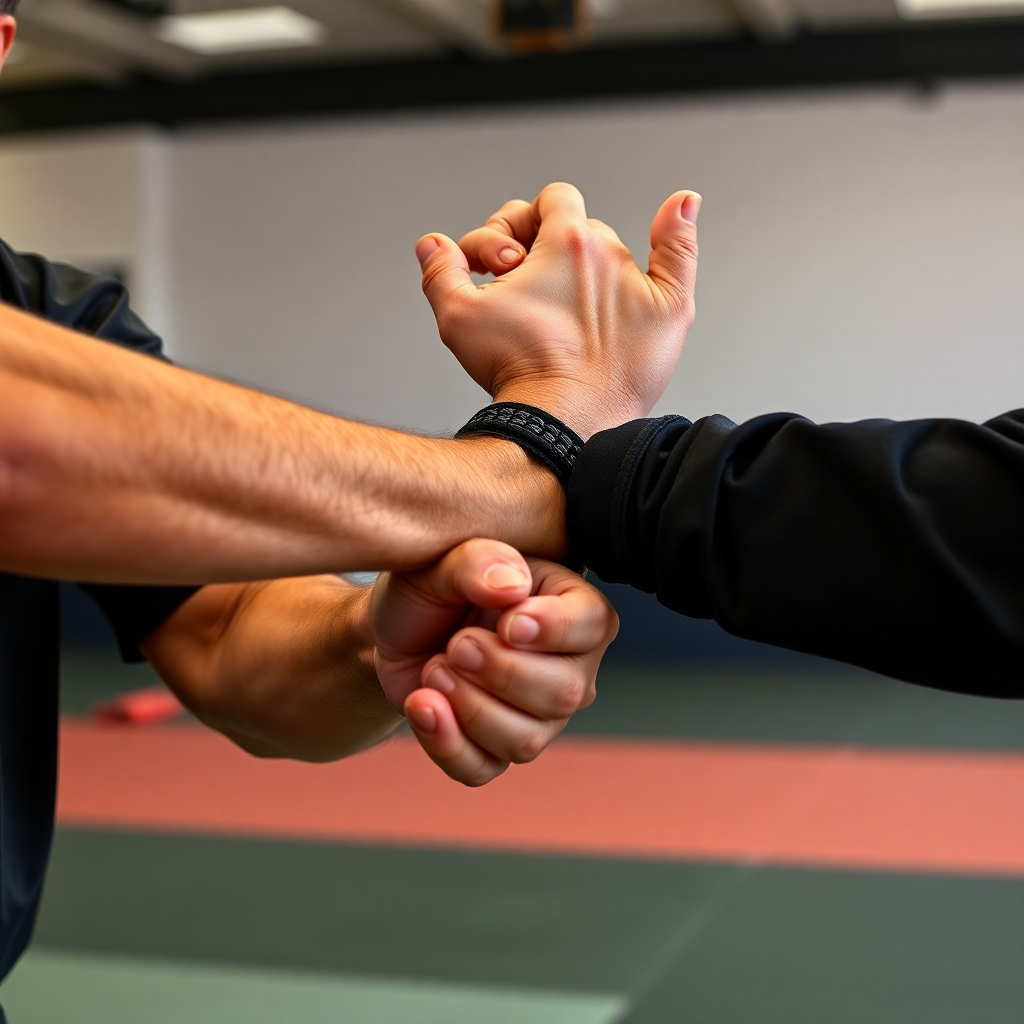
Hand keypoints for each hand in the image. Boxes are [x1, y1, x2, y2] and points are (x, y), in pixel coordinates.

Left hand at [372, 538, 617, 785]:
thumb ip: (478, 561)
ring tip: (435, 668)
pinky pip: (482, 768)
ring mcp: (538, 716)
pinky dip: (445, 743)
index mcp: (572, 606)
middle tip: (456, 644)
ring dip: (469, 706)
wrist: (395, 627)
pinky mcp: (495, 749)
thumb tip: (511, 587)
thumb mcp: (445, 557)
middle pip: (563, 693)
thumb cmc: (435, 583)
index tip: (507, 622)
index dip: (554, 629)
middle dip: (500, 671)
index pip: (593, 624)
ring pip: (525, 740)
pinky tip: (421, 705)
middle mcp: (570, 667)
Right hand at [415, 183, 700, 439]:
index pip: (550, 200)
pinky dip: (677, 230)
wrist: (564, 423)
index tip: (511, 258)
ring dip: (590, 265)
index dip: (524, 222)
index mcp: (565, 242)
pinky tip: (679, 209)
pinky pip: (679, 258)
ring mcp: (639, 283)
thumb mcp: (458, 318)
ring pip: (614, 252)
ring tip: (562, 306)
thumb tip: (432, 246)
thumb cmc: (520, 373)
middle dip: (550, 247)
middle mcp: (607, 254)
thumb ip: (441, 272)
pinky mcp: (666, 313)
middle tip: (527, 290)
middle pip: (579, 225)